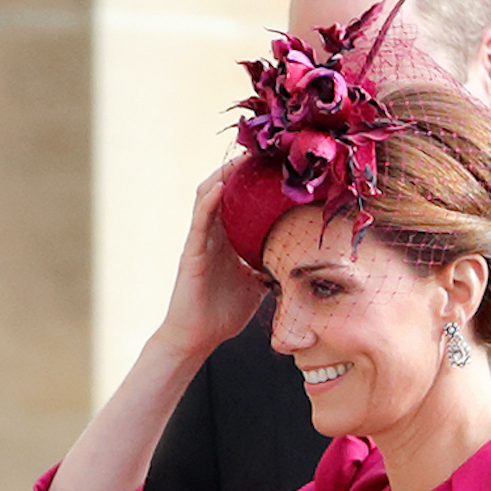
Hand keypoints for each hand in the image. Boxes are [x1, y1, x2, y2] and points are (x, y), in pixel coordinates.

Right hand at [157, 166, 266, 367]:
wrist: (199, 338)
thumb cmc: (223, 314)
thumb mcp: (256, 288)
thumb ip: (271, 271)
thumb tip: (298, 266)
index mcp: (228, 240)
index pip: (240, 202)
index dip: (253, 182)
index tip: (275, 165)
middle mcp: (213, 235)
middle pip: (224, 190)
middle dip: (239, 170)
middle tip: (261, 151)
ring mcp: (201, 241)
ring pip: (208, 197)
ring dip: (222, 175)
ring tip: (240, 158)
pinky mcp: (192, 252)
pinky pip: (199, 221)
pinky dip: (209, 201)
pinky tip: (220, 186)